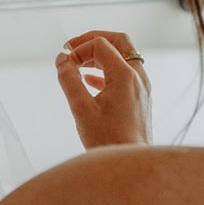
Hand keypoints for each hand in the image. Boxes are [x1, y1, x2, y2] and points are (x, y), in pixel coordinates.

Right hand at [55, 31, 152, 149]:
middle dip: (93, 41)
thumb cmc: (108, 140)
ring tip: (78, 65)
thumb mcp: (81, 108)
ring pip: (123, 57)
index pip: (100, 44)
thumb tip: (62, 59)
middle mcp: (138, 77)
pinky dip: (106, 70)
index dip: (79, 49)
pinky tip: (89, 81)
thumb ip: (69, 79)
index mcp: (125, 75)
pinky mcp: (140, 98)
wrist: (130, 163)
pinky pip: (125, 74)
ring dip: (99, 56)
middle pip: (118, 42)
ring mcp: (141, 87)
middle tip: (72, 49)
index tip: (65, 65)